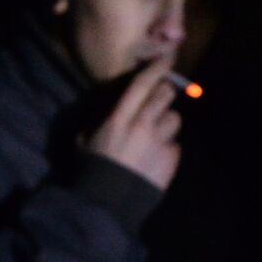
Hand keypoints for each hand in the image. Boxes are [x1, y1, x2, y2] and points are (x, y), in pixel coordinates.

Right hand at [83, 60, 183, 190]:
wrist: (107, 204)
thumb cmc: (90, 170)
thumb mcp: (86, 138)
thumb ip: (101, 120)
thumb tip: (112, 110)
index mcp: (120, 118)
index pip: (143, 84)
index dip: (157, 67)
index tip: (167, 57)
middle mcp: (143, 125)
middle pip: (165, 95)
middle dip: (164, 93)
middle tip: (158, 100)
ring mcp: (160, 142)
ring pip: (174, 119)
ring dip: (166, 124)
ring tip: (152, 138)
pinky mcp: (171, 160)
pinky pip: (175, 145)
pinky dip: (167, 149)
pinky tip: (154, 160)